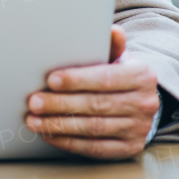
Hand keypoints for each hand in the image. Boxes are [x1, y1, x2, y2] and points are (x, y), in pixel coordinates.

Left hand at [24, 25, 159, 159]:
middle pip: (96, 105)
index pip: (105, 78)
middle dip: (60, 103)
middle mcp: (144, 103)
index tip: (50, 80)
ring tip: (34, 120)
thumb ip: (111, 45)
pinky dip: (69, 142)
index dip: (76, 80)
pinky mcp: (129, 148)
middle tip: (33, 102)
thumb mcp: (117, 56)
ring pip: (93, 128)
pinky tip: (49, 134)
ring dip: (59, 125)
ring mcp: (138, 128)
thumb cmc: (118, 73)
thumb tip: (113, 30)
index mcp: (142, 76)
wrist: (140, 100)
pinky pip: (95, 148)